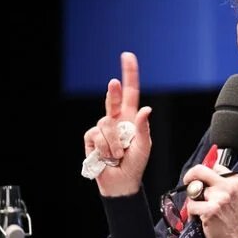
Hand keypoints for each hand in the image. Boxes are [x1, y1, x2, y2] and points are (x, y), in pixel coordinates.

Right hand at [83, 52, 151, 196]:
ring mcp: (102, 129)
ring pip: (105, 125)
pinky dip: (104, 148)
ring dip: (114, 143)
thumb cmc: (135, 164)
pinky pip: (96, 136)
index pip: (130, 92)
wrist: (121, 182)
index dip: (129, 75)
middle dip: (112, 91)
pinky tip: (107, 156)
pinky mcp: (91, 139)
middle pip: (112, 99)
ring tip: (119, 154)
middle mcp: (116, 120)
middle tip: (114, 83)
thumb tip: (146, 109)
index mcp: (131, 118)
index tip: (127, 56)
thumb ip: (143, 128)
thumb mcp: (144, 146)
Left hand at [183, 163, 237, 237]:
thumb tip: (200, 172)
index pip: (213, 166)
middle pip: (200, 170)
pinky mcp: (211, 209)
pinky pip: (191, 206)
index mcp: (236, 180)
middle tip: (189, 186)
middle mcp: (229, 186)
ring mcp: (220, 197)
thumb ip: (219, 183)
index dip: (202, 174)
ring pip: (193, 190)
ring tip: (203, 210)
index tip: (199, 181)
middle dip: (190, 178)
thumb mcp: (232, 195)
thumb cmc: (232, 220)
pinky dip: (192, 214)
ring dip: (194, 202)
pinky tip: (202, 219)